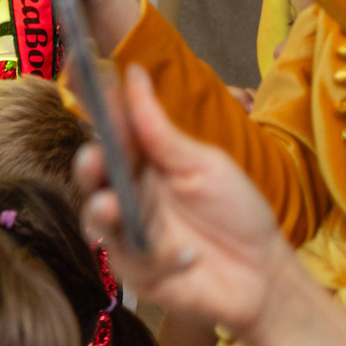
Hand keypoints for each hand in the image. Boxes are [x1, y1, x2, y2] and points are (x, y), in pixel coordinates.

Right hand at [75, 67, 291, 336]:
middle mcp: (127, 197)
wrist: (265, 273)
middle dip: (88, 167)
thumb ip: (160, 128)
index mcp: (141, 165)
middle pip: (92, 178)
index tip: (79, 81)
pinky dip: (159, 258)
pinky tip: (189, 256)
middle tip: (94, 158)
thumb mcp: (203, 164)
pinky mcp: (136, 274)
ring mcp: (127, 236)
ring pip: (95, 222)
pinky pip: (131, 263)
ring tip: (113, 207)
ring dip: (101, 212)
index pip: (109, 133)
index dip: (92, 109)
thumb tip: (132, 72)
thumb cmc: (237, 212)